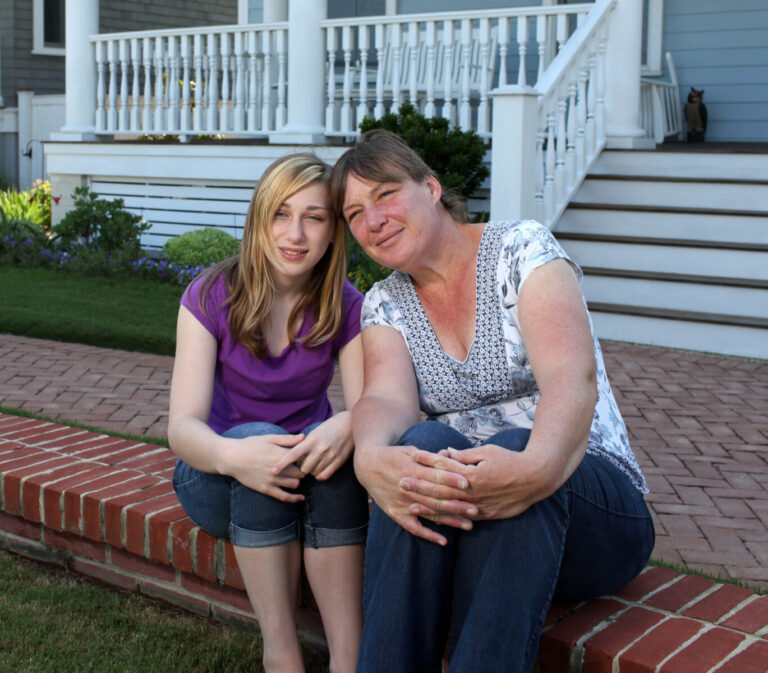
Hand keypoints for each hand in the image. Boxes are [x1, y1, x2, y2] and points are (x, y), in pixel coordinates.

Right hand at [223, 433, 306, 502]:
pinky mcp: (266, 489)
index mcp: (280, 454)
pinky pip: (284, 496)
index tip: (305, 458)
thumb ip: (287, 439)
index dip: (305, 459)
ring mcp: (272, 480)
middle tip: (300, 468)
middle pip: (300, 473)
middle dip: (302, 471)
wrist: (231, 458)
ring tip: (294, 477)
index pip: (302, 459)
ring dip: (297, 481)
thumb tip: (303, 437)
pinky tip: (301, 498)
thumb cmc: (250, 445)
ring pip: (295, 484)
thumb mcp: (269, 438)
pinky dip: (294, 498)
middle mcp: (278, 468)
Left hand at [271, 412, 353, 480]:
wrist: (350, 424)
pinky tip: (320, 469)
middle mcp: (320, 449)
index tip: (273, 471)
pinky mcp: (339, 461)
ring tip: (314, 463)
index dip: (282, 464)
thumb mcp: (315, 432)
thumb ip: (305, 445)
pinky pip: (324, 476)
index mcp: (312, 440)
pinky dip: (319, 475)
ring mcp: (330, 456)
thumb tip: (293, 457)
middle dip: (301, 468)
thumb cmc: (329, 427)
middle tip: (303, 463)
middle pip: (303, 468)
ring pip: (313, 473)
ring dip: (311, 471)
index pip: (293, 454)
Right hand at [355, 444, 477, 545]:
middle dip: (458, 504)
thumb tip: (450, 456)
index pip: (436, 476)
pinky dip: (428, 534)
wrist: (367, 466)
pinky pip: (414, 527)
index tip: (469, 484)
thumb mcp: (411, 451)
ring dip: (450, 520)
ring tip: (468, 525)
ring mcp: (402, 503)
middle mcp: (408, 488)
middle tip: (476, 509)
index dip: (452, 479)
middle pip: (436, 497)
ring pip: (430, 513)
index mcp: (412, 469)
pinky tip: (443, 541)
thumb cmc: (393, 456)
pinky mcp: (396, 513)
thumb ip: (430, 457)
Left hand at [409, 444, 553, 519]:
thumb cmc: (511, 461)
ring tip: (411, 506)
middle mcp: (474, 492)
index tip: (411, 458)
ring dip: (429, 507)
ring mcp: (480, 506)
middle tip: (401, 483)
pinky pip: (463, 518)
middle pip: (441, 490)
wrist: (536, 479)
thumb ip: (464, 456)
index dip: (426, 462)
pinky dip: (448, 519)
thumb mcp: (487, 452)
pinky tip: (436, 520)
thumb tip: (444, 453)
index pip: (444, 467)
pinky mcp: (488, 515)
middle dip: (420, 487)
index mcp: (472, 474)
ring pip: (450, 508)